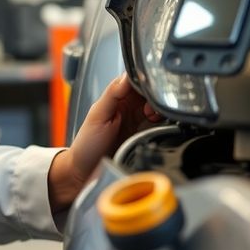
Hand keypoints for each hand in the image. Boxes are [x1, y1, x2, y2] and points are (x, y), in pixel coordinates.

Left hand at [48, 74, 161, 211]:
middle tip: (151, 109)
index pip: (136, 80)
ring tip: (153, 118)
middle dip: (155, 97)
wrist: (86, 173)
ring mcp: (137, 121)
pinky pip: (159, 123)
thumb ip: (112, 94)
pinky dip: (163, 122)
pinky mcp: (144, 135)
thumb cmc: (86, 145)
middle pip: (150, 92)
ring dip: (160, 109)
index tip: (148, 91)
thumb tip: (127, 75)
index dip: (145, 83)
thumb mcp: (97, 115)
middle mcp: (128, 107)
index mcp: (116, 97)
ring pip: (157, 106)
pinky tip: (159, 126)